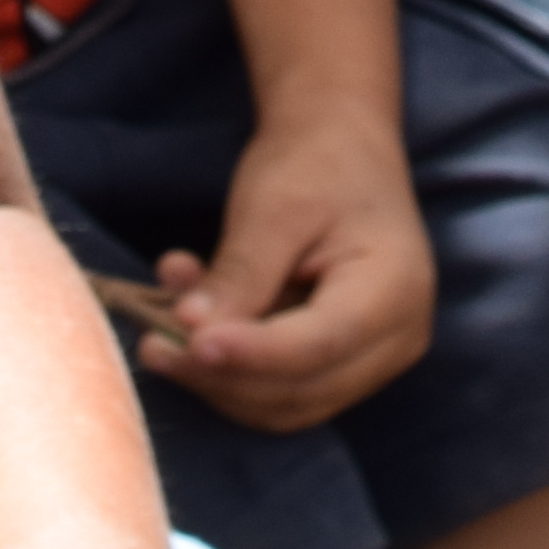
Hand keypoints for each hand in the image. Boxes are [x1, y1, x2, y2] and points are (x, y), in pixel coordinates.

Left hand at [136, 95, 437, 434]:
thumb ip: (240, 274)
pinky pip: (276, 387)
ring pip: (283, 403)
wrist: (341, 146)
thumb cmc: (315, 164)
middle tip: (151, 343)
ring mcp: (372, 358)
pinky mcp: (338, 363)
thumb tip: (192, 334)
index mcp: (395, 289)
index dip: (252, 354)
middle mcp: (396, 338)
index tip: (190, 342)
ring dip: (214, 376)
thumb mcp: (272, 206)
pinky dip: (225, 365)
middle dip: (221, 375)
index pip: (320, 344)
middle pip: (301, 390)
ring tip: (160, 325)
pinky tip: (187, 319)